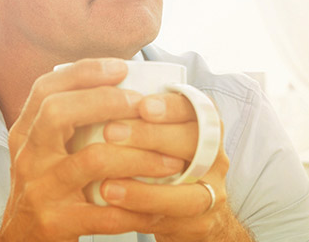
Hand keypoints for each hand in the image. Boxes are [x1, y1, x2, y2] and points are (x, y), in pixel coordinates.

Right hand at [0, 59, 187, 241]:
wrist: (21, 239)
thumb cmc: (46, 187)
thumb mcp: (43, 150)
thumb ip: (67, 120)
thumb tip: (120, 82)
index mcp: (26, 133)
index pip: (46, 89)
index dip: (83, 72)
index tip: (121, 67)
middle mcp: (29, 157)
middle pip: (58, 113)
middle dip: (105, 102)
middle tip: (144, 105)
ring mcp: (40, 190)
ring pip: (92, 161)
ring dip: (139, 157)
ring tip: (172, 161)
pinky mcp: (56, 222)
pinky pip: (104, 214)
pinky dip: (136, 211)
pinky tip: (159, 209)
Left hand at [98, 93, 250, 241]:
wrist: (189, 214)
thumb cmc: (163, 164)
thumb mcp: (159, 136)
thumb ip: (139, 116)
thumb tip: (93, 84)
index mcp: (205, 129)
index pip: (196, 109)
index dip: (171, 106)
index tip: (142, 105)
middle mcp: (214, 158)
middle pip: (194, 144)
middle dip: (152, 137)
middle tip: (110, 133)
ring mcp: (211, 193)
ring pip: (187, 192)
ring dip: (145, 190)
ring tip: (106, 186)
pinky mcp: (199, 224)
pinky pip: (171, 222)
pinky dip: (140, 215)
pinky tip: (113, 209)